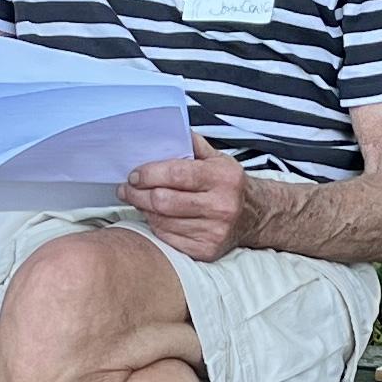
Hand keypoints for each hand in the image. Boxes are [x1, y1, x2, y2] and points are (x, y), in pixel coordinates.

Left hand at [121, 134, 251, 261]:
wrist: (254, 215)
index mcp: (223, 177)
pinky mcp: (206, 250)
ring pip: (162, 221)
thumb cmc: (228, 184)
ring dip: (144, 210)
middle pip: (163, 201)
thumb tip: (163, 131)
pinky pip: (167, 238)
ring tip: (140, 200)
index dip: (149, 174)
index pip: (176, 174)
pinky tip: (156, 216)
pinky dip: (156, 226)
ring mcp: (214, 231)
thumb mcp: (218, 158)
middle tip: (126, 188)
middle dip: (138, 194)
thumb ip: (191, 144)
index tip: (134, 174)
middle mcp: (221, 206)